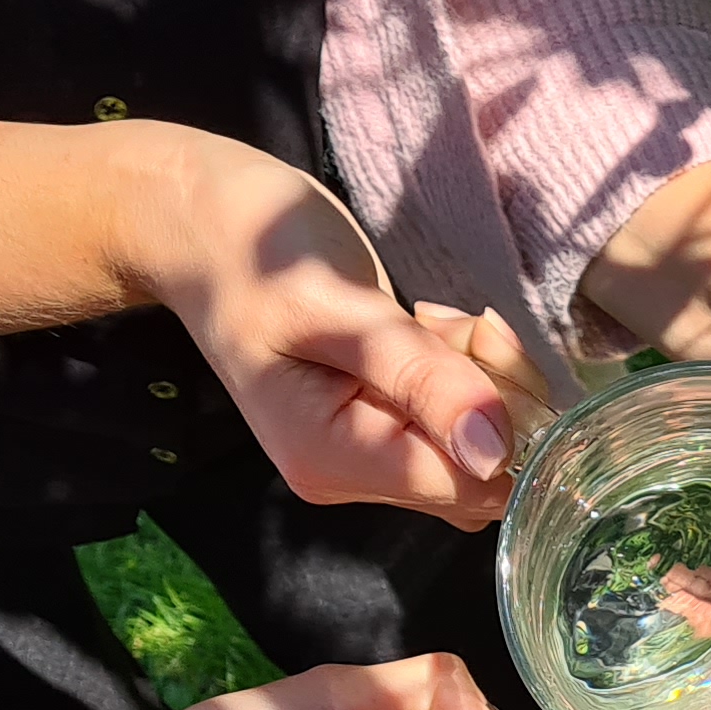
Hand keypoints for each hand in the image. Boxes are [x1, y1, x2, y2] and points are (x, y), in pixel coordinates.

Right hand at [120, 129, 545, 527]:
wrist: (207, 225)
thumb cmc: (258, 253)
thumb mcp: (339, 306)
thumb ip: (420, 378)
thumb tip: (493, 451)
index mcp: (331, 458)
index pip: (465, 484)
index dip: (502, 422)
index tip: (479, 344)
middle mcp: (351, 474)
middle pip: (480, 473)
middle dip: (499, 394)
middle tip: (462, 323)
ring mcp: (367, 450)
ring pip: (481, 444)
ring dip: (486, 376)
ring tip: (431, 319)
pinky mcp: (383, 421)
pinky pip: (460, 418)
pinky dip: (469, 370)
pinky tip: (429, 327)